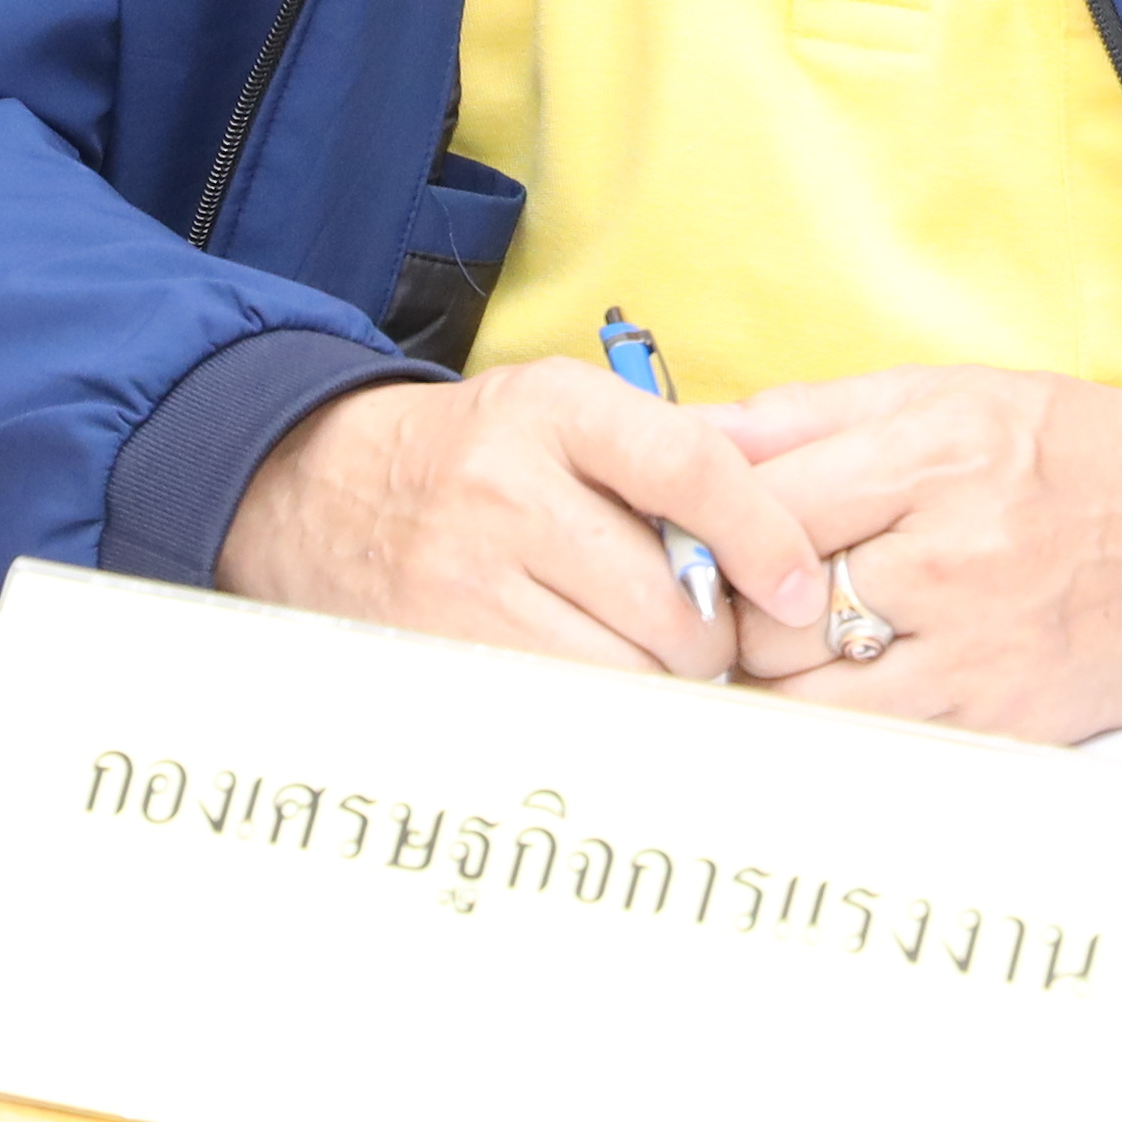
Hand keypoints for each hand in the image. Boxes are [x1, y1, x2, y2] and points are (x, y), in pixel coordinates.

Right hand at [216, 363, 821, 679]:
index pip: (689, 466)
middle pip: (668, 603)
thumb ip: (684, 438)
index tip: (798, 586)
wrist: (321, 493)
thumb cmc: (479, 454)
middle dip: (711, 637)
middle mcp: (508, 489)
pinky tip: (601, 685)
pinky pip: (565, 709)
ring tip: (652, 661)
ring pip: (624, 674)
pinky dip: (604, 713)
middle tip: (707, 634)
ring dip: (661, 684)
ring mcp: (468, 579)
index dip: (762, 534)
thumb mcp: (567, 408)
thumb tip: (801, 462)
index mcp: (555, 409)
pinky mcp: (444, 654)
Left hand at [710, 369, 1121, 742]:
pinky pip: (871, 747)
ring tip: (779, 645)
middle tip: (730, 598)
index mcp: (932, 460)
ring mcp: (977, 659)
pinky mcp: (1001, 728)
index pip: (761, 511)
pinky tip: (840, 688)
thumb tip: (685, 435)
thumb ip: (804, 418)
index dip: (706, 527)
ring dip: (772, 678)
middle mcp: (952, 563)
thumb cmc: (1065, 452)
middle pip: (766, 619)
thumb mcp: (940, 395)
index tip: (691, 535)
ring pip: (803, 701)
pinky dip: (836, 723)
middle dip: (731, 611)